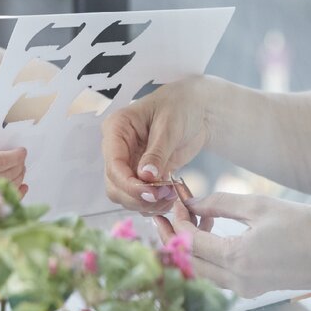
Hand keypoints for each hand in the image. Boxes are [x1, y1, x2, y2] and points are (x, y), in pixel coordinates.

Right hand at [0, 143, 26, 210]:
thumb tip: (12, 154)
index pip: (0, 160)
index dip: (16, 156)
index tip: (22, 152)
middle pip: (6, 177)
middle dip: (19, 168)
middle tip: (22, 162)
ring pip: (5, 191)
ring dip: (18, 181)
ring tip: (19, 173)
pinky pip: (0, 206)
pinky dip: (14, 197)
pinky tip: (20, 188)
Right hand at [101, 76, 211, 213]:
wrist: (196, 109)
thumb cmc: (180, 106)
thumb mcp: (169, 126)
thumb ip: (157, 152)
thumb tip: (145, 176)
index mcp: (116, 129)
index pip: (113, 164)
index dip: (129, 184)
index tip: (151, 193)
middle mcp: (117, 149)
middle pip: (115, 185)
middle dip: (138, 197)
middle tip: (165, 197)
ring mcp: (129, 164)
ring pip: (124, 196)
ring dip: (146, 204)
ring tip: (170, 197)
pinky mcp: (141, 175)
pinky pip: (139, 197)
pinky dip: (153, 204)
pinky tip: (169, 198)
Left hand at [154, 192, 310, 297]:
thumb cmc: (308, 229)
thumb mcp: (260, 207)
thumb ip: (221, 204)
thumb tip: (192, 202)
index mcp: (237, 259)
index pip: (189, 242)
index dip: (177, 221)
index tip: (177, 201)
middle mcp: (236, 281)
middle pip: (188, 262)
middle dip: (172, 237)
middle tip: (163, 214)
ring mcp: (243, 289)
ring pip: (200, 270)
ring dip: (188, 246)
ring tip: (187, 218)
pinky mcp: (250, 289)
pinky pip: (216, 274)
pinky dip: (206, 254)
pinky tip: (209, 231)